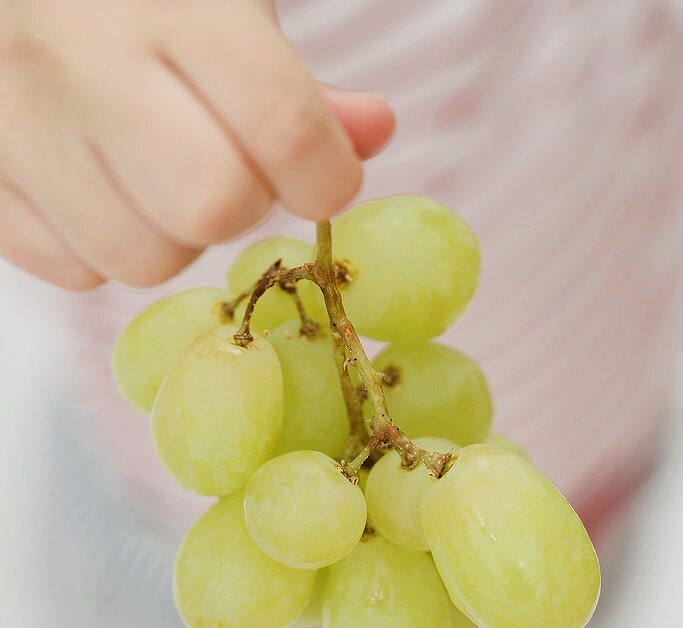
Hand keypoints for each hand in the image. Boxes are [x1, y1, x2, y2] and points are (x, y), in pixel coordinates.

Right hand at [0, 0, 393, 288]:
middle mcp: (80, 59)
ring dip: (170, 238)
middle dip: (240, 206)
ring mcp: (15, 122)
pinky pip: (72, 271)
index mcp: (167, 0)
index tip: (325, 178)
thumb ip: (293, 80)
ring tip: (151, 177)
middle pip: (212, 207)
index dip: (326, 177)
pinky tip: (94, 188)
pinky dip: (100, 248)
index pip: (282, 126)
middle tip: (226, 167)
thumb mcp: (220, 3)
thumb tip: (371, 133)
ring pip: (141, 260)